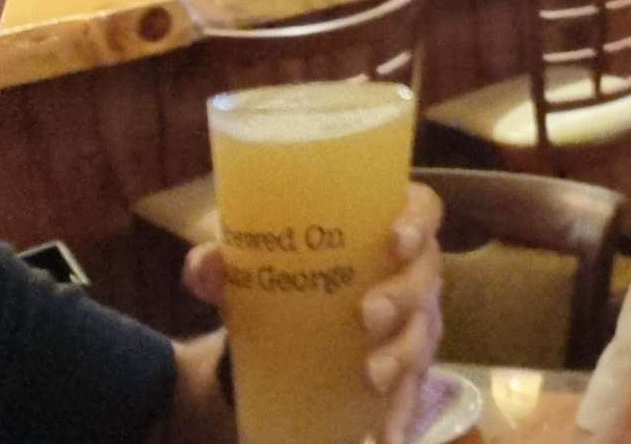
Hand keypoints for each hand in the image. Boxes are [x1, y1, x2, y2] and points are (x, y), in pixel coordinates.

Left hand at [184, 182, 443, 443]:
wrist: (284, 317)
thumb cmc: (285, 266)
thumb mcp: (250, 256)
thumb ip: (220, 258)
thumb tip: (204, 267)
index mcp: (383, 223)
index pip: (421, 209)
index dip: (418, 221)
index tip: (395, 240)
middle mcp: (411, 269)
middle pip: (426, 276)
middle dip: (403, 296)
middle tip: (368, 314)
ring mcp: (415, 320)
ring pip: (423, 334)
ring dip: (401, 356)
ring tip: (373, 377)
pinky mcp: (406, 366)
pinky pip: (412, 390)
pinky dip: (398, 416)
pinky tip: (384, 437)